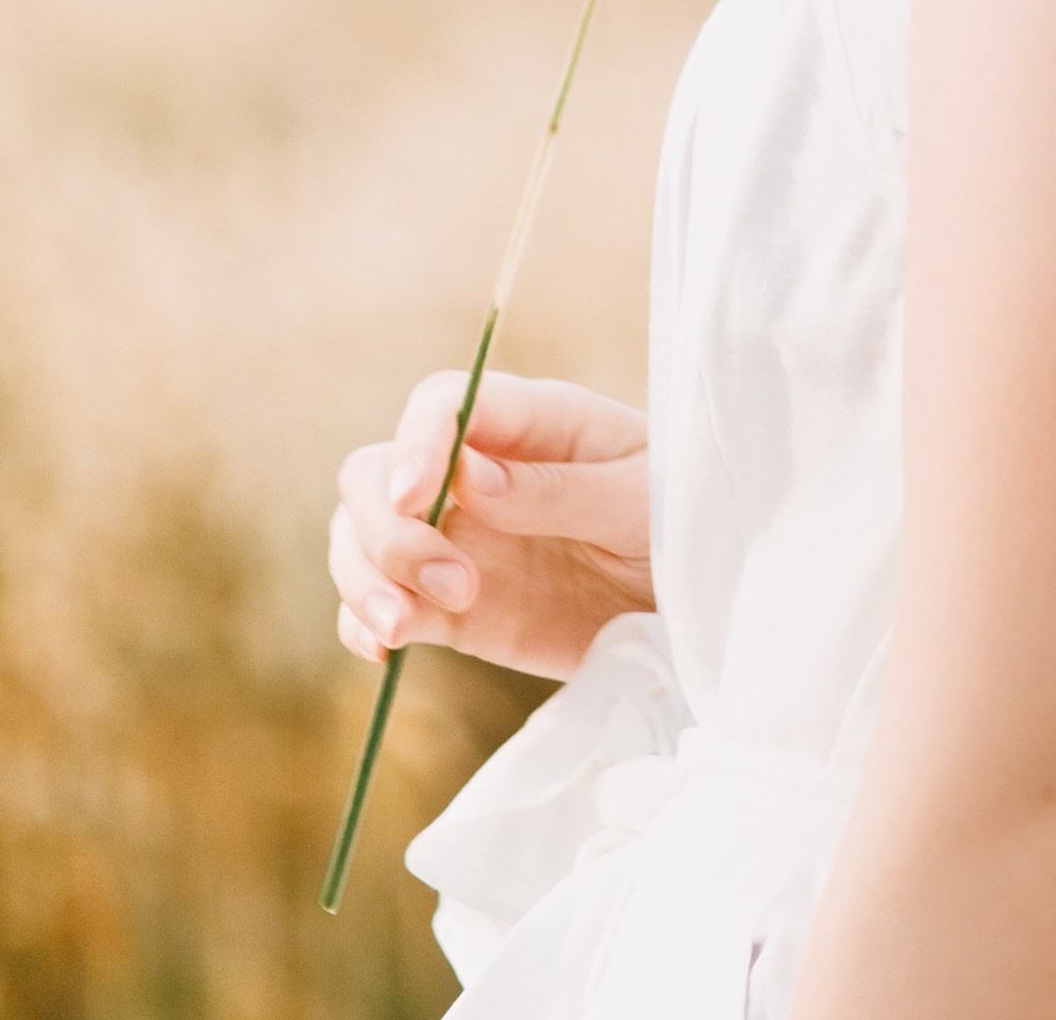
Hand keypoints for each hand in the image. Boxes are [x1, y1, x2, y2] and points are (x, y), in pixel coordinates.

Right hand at [330, 370, 653, 681]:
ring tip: (405, 627)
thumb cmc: (682, 521)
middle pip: (375, 471)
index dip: (414, 443)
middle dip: (385, 525)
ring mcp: (457, 540)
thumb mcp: (640, 500)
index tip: (412, 495)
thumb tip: (468, 476)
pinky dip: (361, 625)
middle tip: (452, 583)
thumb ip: (558, 488)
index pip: (442, 405)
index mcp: (531, 423)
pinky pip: (378, 605)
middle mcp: (475, 474)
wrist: (695, 600)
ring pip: (361, 537)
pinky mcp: (451, 607)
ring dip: (365, 577)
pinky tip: (385, 650)